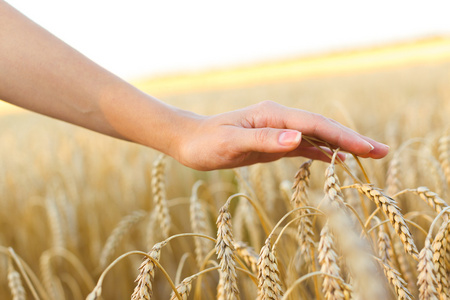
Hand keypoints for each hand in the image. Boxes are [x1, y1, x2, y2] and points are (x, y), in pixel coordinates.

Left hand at [175, 101, 388, 170]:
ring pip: (317, 137)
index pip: (315, 125)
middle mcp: (280, 119)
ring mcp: (279, 130)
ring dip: (342, 146)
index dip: (342, 137)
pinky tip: (336, 160)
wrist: (191, 142)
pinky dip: (322, 152)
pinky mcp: (274, 142)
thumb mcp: (233, 142)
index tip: (366, 148)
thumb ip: (265, 140)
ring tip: (369, 155)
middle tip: (383, 152)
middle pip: (323, 128)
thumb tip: (299, 138)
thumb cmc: (208, 142)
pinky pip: (304, 146)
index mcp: (273, 115)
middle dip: (352, 140)